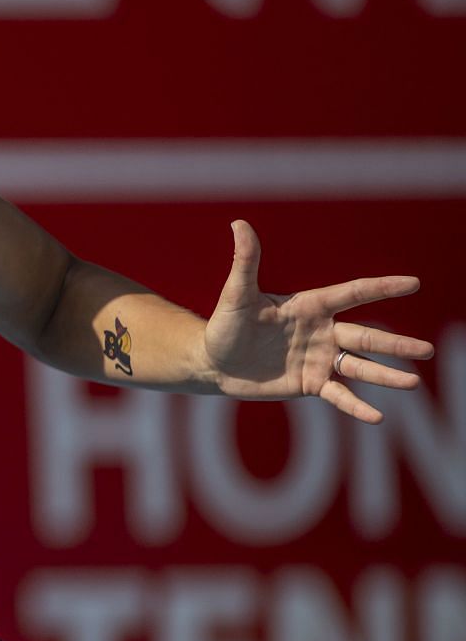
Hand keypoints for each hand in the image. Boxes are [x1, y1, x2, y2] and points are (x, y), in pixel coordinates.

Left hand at [202, 219, 434, 422]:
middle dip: (395, 344)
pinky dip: (356, 407)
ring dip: (385, 375)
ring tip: (413, 382)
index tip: (413, 283)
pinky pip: (338, 396)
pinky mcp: (309, 385)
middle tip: (428, 350)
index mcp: (310, 306)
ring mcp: (318, 360)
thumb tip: (239, 223)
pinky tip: (377, 417)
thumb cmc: (224, 325)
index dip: (382, 288)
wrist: (212, 363)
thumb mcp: (236, 296)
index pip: (352, 293)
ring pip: (359, 367)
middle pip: (365, 336)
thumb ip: (245, 263)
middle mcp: (322, 332)